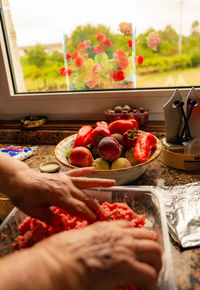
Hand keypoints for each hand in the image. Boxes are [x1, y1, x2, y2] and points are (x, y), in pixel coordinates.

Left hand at [9, 166, 114, 222]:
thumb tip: (64, 224)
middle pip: (86, 198)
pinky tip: (94, 169)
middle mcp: (66, 186)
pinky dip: (85, 171)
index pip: (79, 209)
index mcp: (59, 197)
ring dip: (100, 183)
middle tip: (108, 215)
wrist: (19, 180)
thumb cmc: (25, 197)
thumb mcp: (35, 212)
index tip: (98, 224)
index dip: (89, 217)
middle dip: (97, 207)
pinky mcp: (62, 175)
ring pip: (86, 182)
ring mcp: (65, 179)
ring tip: (113, 182)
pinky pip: (76, 173)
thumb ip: (51, 218)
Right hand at [35, 220, 161, 289]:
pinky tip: (145, 289)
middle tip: (149, 261)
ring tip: (151, 275)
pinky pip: (150, 274)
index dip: (136, 235)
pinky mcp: (127, 266)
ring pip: (154, 251)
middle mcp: (118, 235)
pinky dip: (151, 283)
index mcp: (105, 228)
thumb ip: (89, 240)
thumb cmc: (58, 254)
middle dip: (151, 249)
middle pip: (147, 236)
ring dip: (155, 264)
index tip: (136, 244)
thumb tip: (91, 248)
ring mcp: (124, 249)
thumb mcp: (76, 239)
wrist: (56, 265)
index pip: (129, 225)